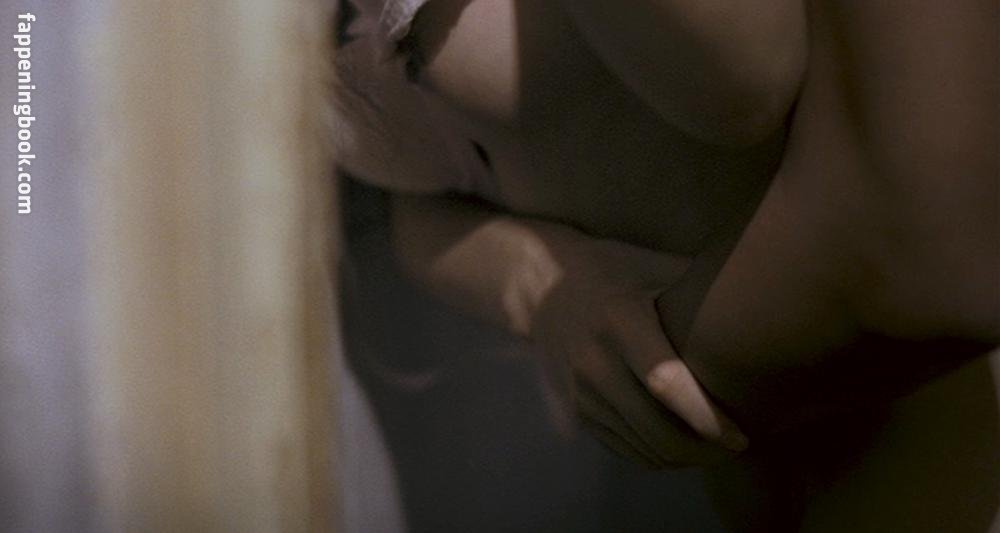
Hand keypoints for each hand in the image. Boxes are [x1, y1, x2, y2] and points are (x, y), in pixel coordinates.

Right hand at [529, 237, 747, 466]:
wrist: (541, 288)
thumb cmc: (615, 271)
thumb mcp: (653, 267)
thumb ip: (698, 291)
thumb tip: (766, 298)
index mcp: (619, 319)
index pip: (665, 382)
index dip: (706, 417)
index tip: (741, 433)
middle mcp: (595, 360)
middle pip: (654, 428)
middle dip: (702, 450)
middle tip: (738, 446)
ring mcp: (581, 391)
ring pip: (641, 447)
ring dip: (683, 458)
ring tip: (718, 448)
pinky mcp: (576, 411)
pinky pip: (624, 449)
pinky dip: (657, 457)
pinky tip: (684, 445)